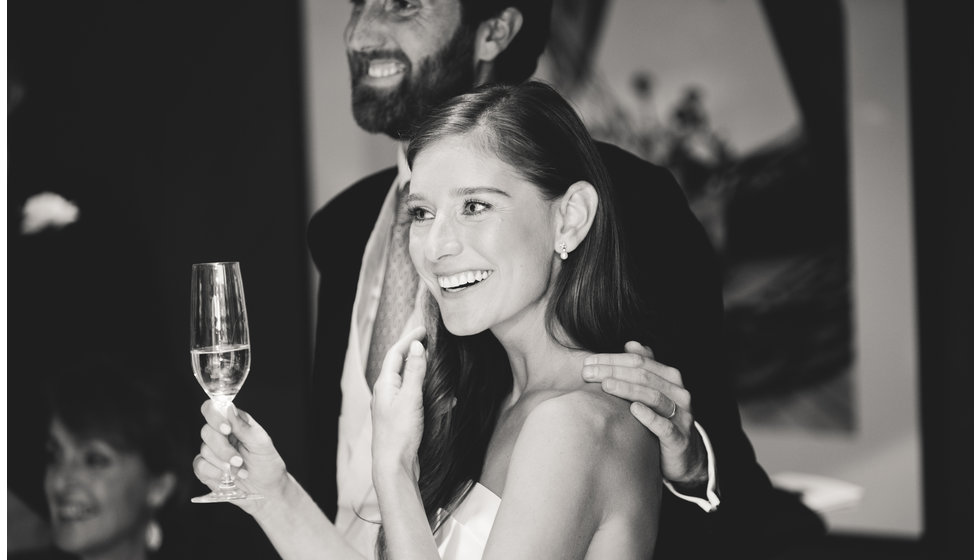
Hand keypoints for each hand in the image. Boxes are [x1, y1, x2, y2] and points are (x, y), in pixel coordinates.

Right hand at [193, 400, 287, 513]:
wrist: (267, 490)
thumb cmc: (267, 463)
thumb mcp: (261, 443)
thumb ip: (244, 426)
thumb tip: (229, 408)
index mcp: (234, 423)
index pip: (213, 409)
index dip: (215, 417)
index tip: (227, 429)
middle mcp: (220, 435)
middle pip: (207, 431)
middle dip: (223, 448)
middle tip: (239, 460)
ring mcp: (212, 452)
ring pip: (204, 450)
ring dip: (223, 463)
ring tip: (241, 471)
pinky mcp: (206, 469)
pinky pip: (199, 466)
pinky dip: (213, 472)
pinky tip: (226, 477)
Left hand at [371, 325, 427, 479]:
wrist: (393, 465)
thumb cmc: (399, 433)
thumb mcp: (410, 398)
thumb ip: (415, 372)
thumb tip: (417, 346)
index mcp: (385, 385)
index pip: (396, 354)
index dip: (409, 339)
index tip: (425, 330)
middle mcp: (386, 393)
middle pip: (400, 366)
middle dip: (416, 353)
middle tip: (432, 343)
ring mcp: (392, 406)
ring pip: (409, 382)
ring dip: (424, 373)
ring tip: (440, 368)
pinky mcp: (401, 419)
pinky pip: (414, 398)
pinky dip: (428, 393)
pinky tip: (445, 400)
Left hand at [583, 341, 707, 487]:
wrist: (685, 454)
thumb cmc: (663, 418)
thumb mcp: (655, 391)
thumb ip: (646, 367)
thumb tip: (631, 344)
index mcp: (670, 377)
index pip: (639, 361)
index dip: (612, 359)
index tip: (588, 362)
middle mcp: (678, 392)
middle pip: (643, 376)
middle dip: (613, 371)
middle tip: (587, 373)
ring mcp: (681, 415)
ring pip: (653, 396)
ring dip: (627, 389)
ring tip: (605, 385)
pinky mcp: (680, 438)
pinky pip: (664, 425)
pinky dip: (649, 416)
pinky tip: (633, 409)